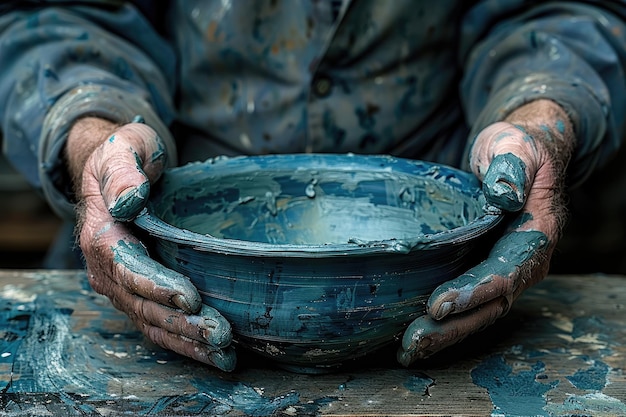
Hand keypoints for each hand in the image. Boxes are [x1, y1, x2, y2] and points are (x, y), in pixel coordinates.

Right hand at [66, 117, 235, 370]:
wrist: (120, 172)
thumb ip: (124, 172)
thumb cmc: (126, 156)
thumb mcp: (123, 150)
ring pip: (152, 323)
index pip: (127, 268)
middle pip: (143, 305)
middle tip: (221, 334)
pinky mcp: (140, 294)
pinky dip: (183, 342)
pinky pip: (158, 324)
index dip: (156, 286)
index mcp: (101, 235)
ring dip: (187, 340)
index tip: (190, 298)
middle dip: (181, 324)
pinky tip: (213, 353)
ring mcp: (122, 286)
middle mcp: (107, 269)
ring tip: (224, 353)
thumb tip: (129, 200)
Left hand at [398, 99, 573, 364]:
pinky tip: (413, 332)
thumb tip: (502, 196)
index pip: (506, 272)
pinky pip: (468, 303)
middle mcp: (524, 262)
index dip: (473, 292)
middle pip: (490, 306)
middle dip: (452, 328)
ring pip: (478, 313)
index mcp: (536, 233)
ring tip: (407, 349)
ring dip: (444, 333)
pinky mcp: (484, 270)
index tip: (437, 305)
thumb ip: (511, 168)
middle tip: (413, 342)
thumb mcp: (515, 147)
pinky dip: (444, 321)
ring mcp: (505, 270)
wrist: (521, 157)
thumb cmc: (517, 149)